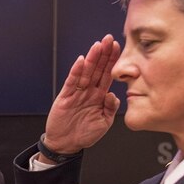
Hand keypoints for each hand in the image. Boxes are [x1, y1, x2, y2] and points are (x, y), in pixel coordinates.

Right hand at [42, 34, 120, 156]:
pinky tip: (81, 61)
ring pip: (85, 72)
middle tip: (109, 39)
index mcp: (99, 96)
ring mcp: (77, 93)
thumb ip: (110, 109)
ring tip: (97, 46)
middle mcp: (88, 91)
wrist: (66, 144)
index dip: (112, 61)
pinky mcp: (65, 97)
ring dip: (91, 59)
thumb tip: (113, 95)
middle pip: (97, 69)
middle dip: (103, 54)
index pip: (107, 74)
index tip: (117, 47)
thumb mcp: (103, 123)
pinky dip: (76, 71)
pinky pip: (72, 82)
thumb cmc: (84, 134)